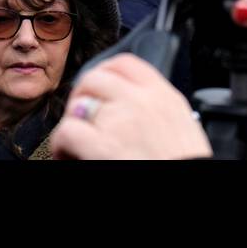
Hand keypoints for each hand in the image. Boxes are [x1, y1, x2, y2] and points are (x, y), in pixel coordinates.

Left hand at [50, 54, 212, 159]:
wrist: (184, 184)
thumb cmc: (183, 160)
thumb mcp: (182, 122)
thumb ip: (158, 104)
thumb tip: (137, 100)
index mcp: (163, 94)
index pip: (125, 63)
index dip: (105, 70)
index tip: (98, 84)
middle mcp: (140, 101)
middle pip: (96, 78)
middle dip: (82, 94)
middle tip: (81, 112)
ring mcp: (118, 120)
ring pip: (78, 104)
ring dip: (71, 121)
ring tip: (75, 139)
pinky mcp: (100, 145)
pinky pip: (67, 130)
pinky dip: (61, 143)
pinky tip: (68, 153)